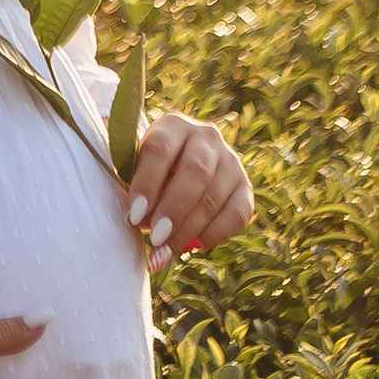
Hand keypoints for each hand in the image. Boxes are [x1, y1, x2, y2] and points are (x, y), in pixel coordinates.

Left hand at [123, 112, 252, 263]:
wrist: (181, 169)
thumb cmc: (151, 172)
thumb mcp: (136, 168)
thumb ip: (134, 187)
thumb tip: (137, 219)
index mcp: (173, 126)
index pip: (161, 149)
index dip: (147, 183)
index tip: (134, 215)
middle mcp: (206, 137)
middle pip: (195, 172)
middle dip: (173, 209)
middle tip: (156, 237)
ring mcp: (230, 161)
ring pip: (214, 196)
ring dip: (189, 229)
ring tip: (166, 251)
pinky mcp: (245, 187)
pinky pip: (237, 214)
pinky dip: (216, 233)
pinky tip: (195, 246)